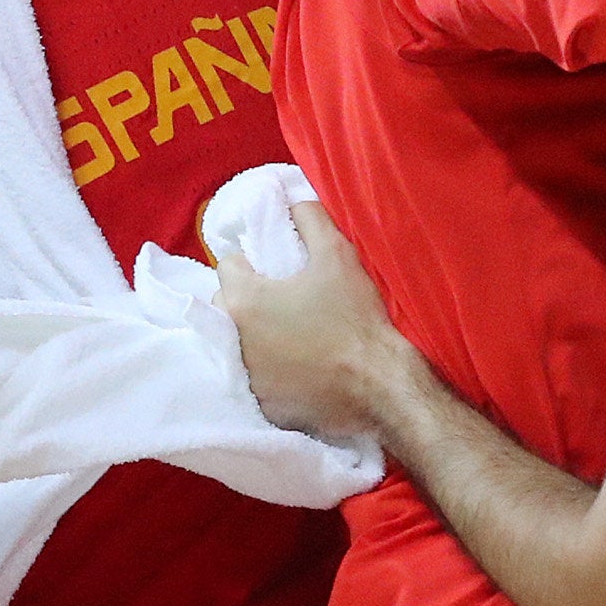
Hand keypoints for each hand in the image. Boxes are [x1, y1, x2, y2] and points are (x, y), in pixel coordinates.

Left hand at [216, 203, 405, 442]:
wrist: (379, 384)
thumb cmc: (354, 318)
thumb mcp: (337, 256)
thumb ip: (310, 219)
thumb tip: (292, 201)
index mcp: (243, 300)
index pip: (227, 266)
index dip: (250, 262)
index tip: (272, 268)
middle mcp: (233, 340)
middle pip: (226, 306)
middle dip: (245, 298)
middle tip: (281, 298)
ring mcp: (247, 376)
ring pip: (238, 344)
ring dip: (254, 335)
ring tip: (289, 333)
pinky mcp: (263, 404)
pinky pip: (256, 378)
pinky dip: (270, 370)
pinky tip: (296, 366)